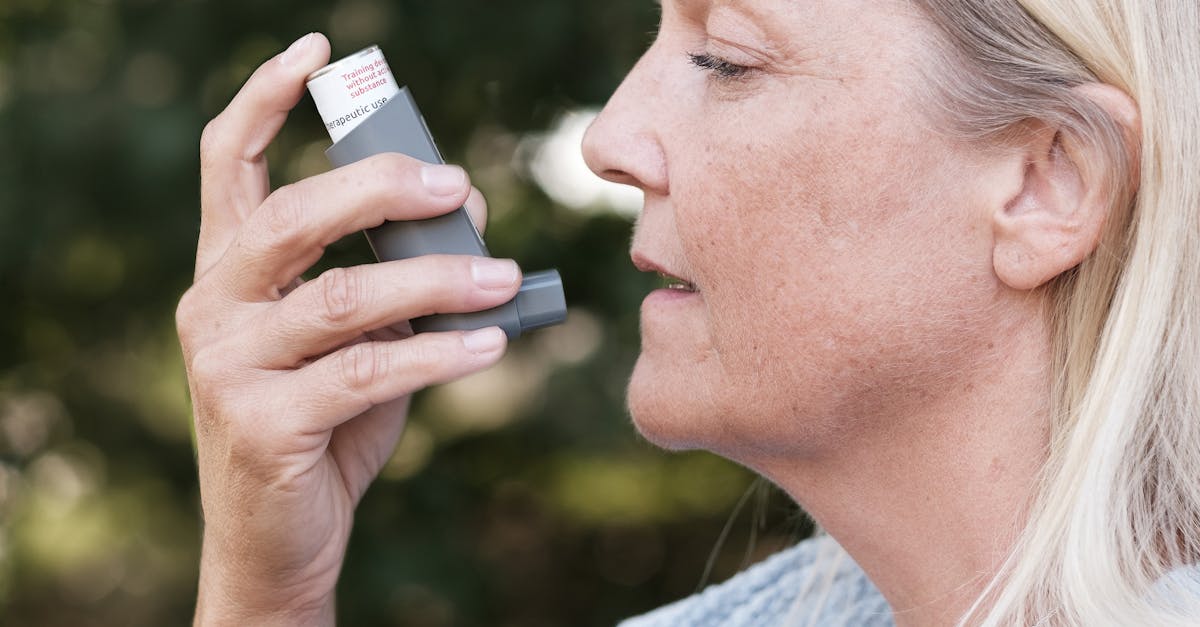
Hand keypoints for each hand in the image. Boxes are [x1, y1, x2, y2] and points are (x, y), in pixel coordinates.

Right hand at [177, 33, 517, 625]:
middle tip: (455, 185)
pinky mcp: (261, 424)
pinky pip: (366, 372)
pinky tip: (489, 345)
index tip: (315, 51)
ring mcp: (228, 366)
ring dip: (436, 280)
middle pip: (291, 217)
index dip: (262, 99)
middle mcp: (213, 306)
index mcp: (229, 271)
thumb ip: (396, 276)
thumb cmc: (324, 425)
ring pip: (341, 298)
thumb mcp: (359, 339)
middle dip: (379, 188)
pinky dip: (437, 353)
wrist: (279, 538)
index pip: (226, 165)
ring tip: (501, 275)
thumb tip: (466, 204)